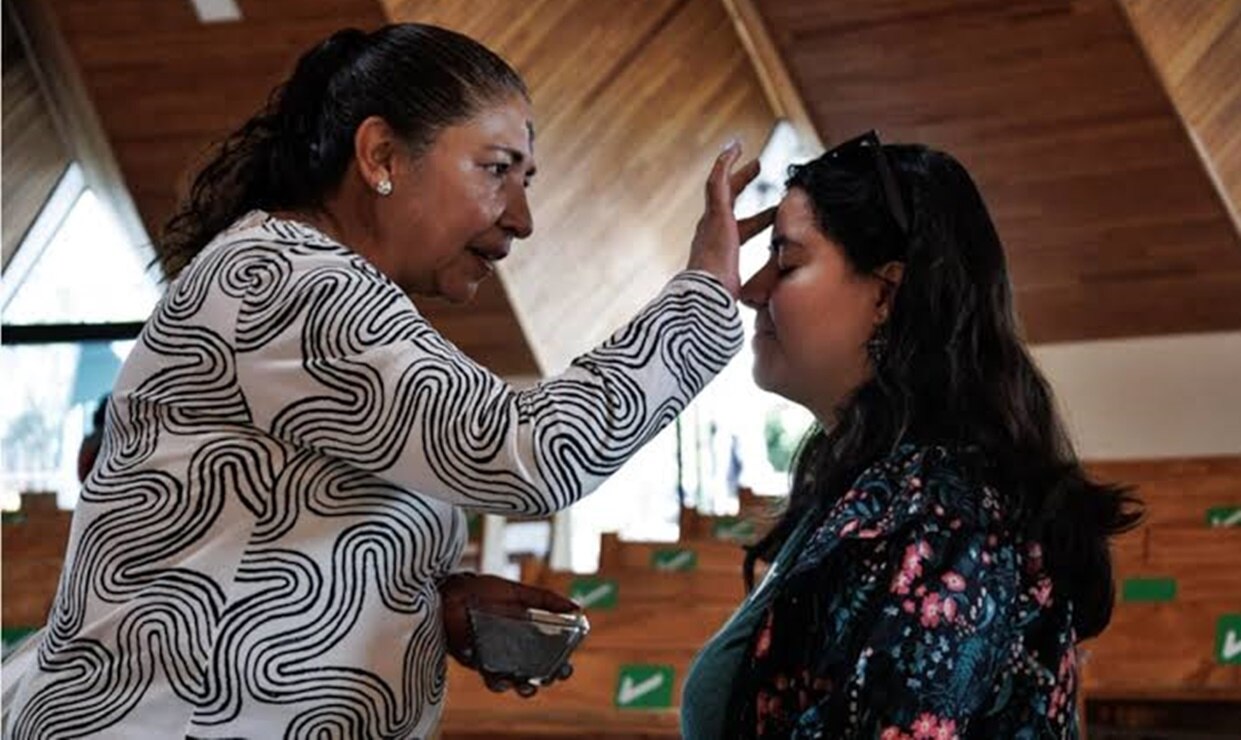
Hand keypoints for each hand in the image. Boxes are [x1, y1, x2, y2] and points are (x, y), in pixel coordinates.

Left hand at [439, 572, 579, 697]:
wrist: (451, 591)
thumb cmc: (483, 590)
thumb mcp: (518, 593)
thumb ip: (546, 600)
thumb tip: (577, 608)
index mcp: (526, 633)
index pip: (549, 653)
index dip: (559, 663)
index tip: (567, 667)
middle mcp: (511, 648)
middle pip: (532, 673)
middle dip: (542, 680)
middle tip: (547, 679)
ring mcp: (493, 657)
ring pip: (510, 681)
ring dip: (519, 686)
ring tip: (521, 684)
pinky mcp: (475, 662)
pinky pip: (489, 676)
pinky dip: (496, 679)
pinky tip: (501, 676)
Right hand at [686, 141, 776, 297]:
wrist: (707, 294)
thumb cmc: (724, 298)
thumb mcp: (751, 289)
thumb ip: (763, 288)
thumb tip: (777, 300)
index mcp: (723, 249)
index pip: (744, 228)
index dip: (761, 219)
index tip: (775, 213)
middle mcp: (712, 231)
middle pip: (729, 201)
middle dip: (743, 183)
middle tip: (757, 168)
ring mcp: (711, 220)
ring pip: (722, 186)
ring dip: (735, 169)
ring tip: (745, 151)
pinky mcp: (714, 212)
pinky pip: (718, 180)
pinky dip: (725, 163)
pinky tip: (734, 148)